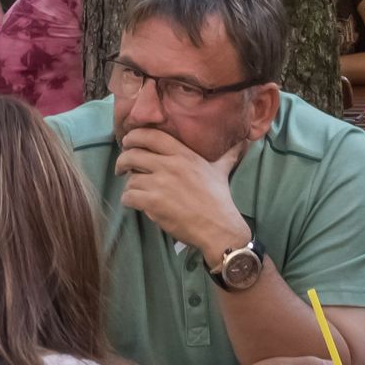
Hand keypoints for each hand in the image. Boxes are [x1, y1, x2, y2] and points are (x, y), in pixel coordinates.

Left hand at [111, 128, 246, 263]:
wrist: (219, 228)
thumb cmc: (219, 200)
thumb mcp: (221, 171)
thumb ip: (226, 155)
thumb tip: (243, 143)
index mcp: (183, 154)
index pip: (150, 135)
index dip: (133, 137)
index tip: (128, 143)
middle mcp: (169, 165)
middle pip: (132, 154)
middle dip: (122, 161)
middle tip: (121, 169)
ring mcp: (160, 184)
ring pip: (129, 178)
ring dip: (129, 185)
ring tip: (135, 191)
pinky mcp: (153, 203)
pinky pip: (128, 196)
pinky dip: (127, 200)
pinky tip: (133, 204)